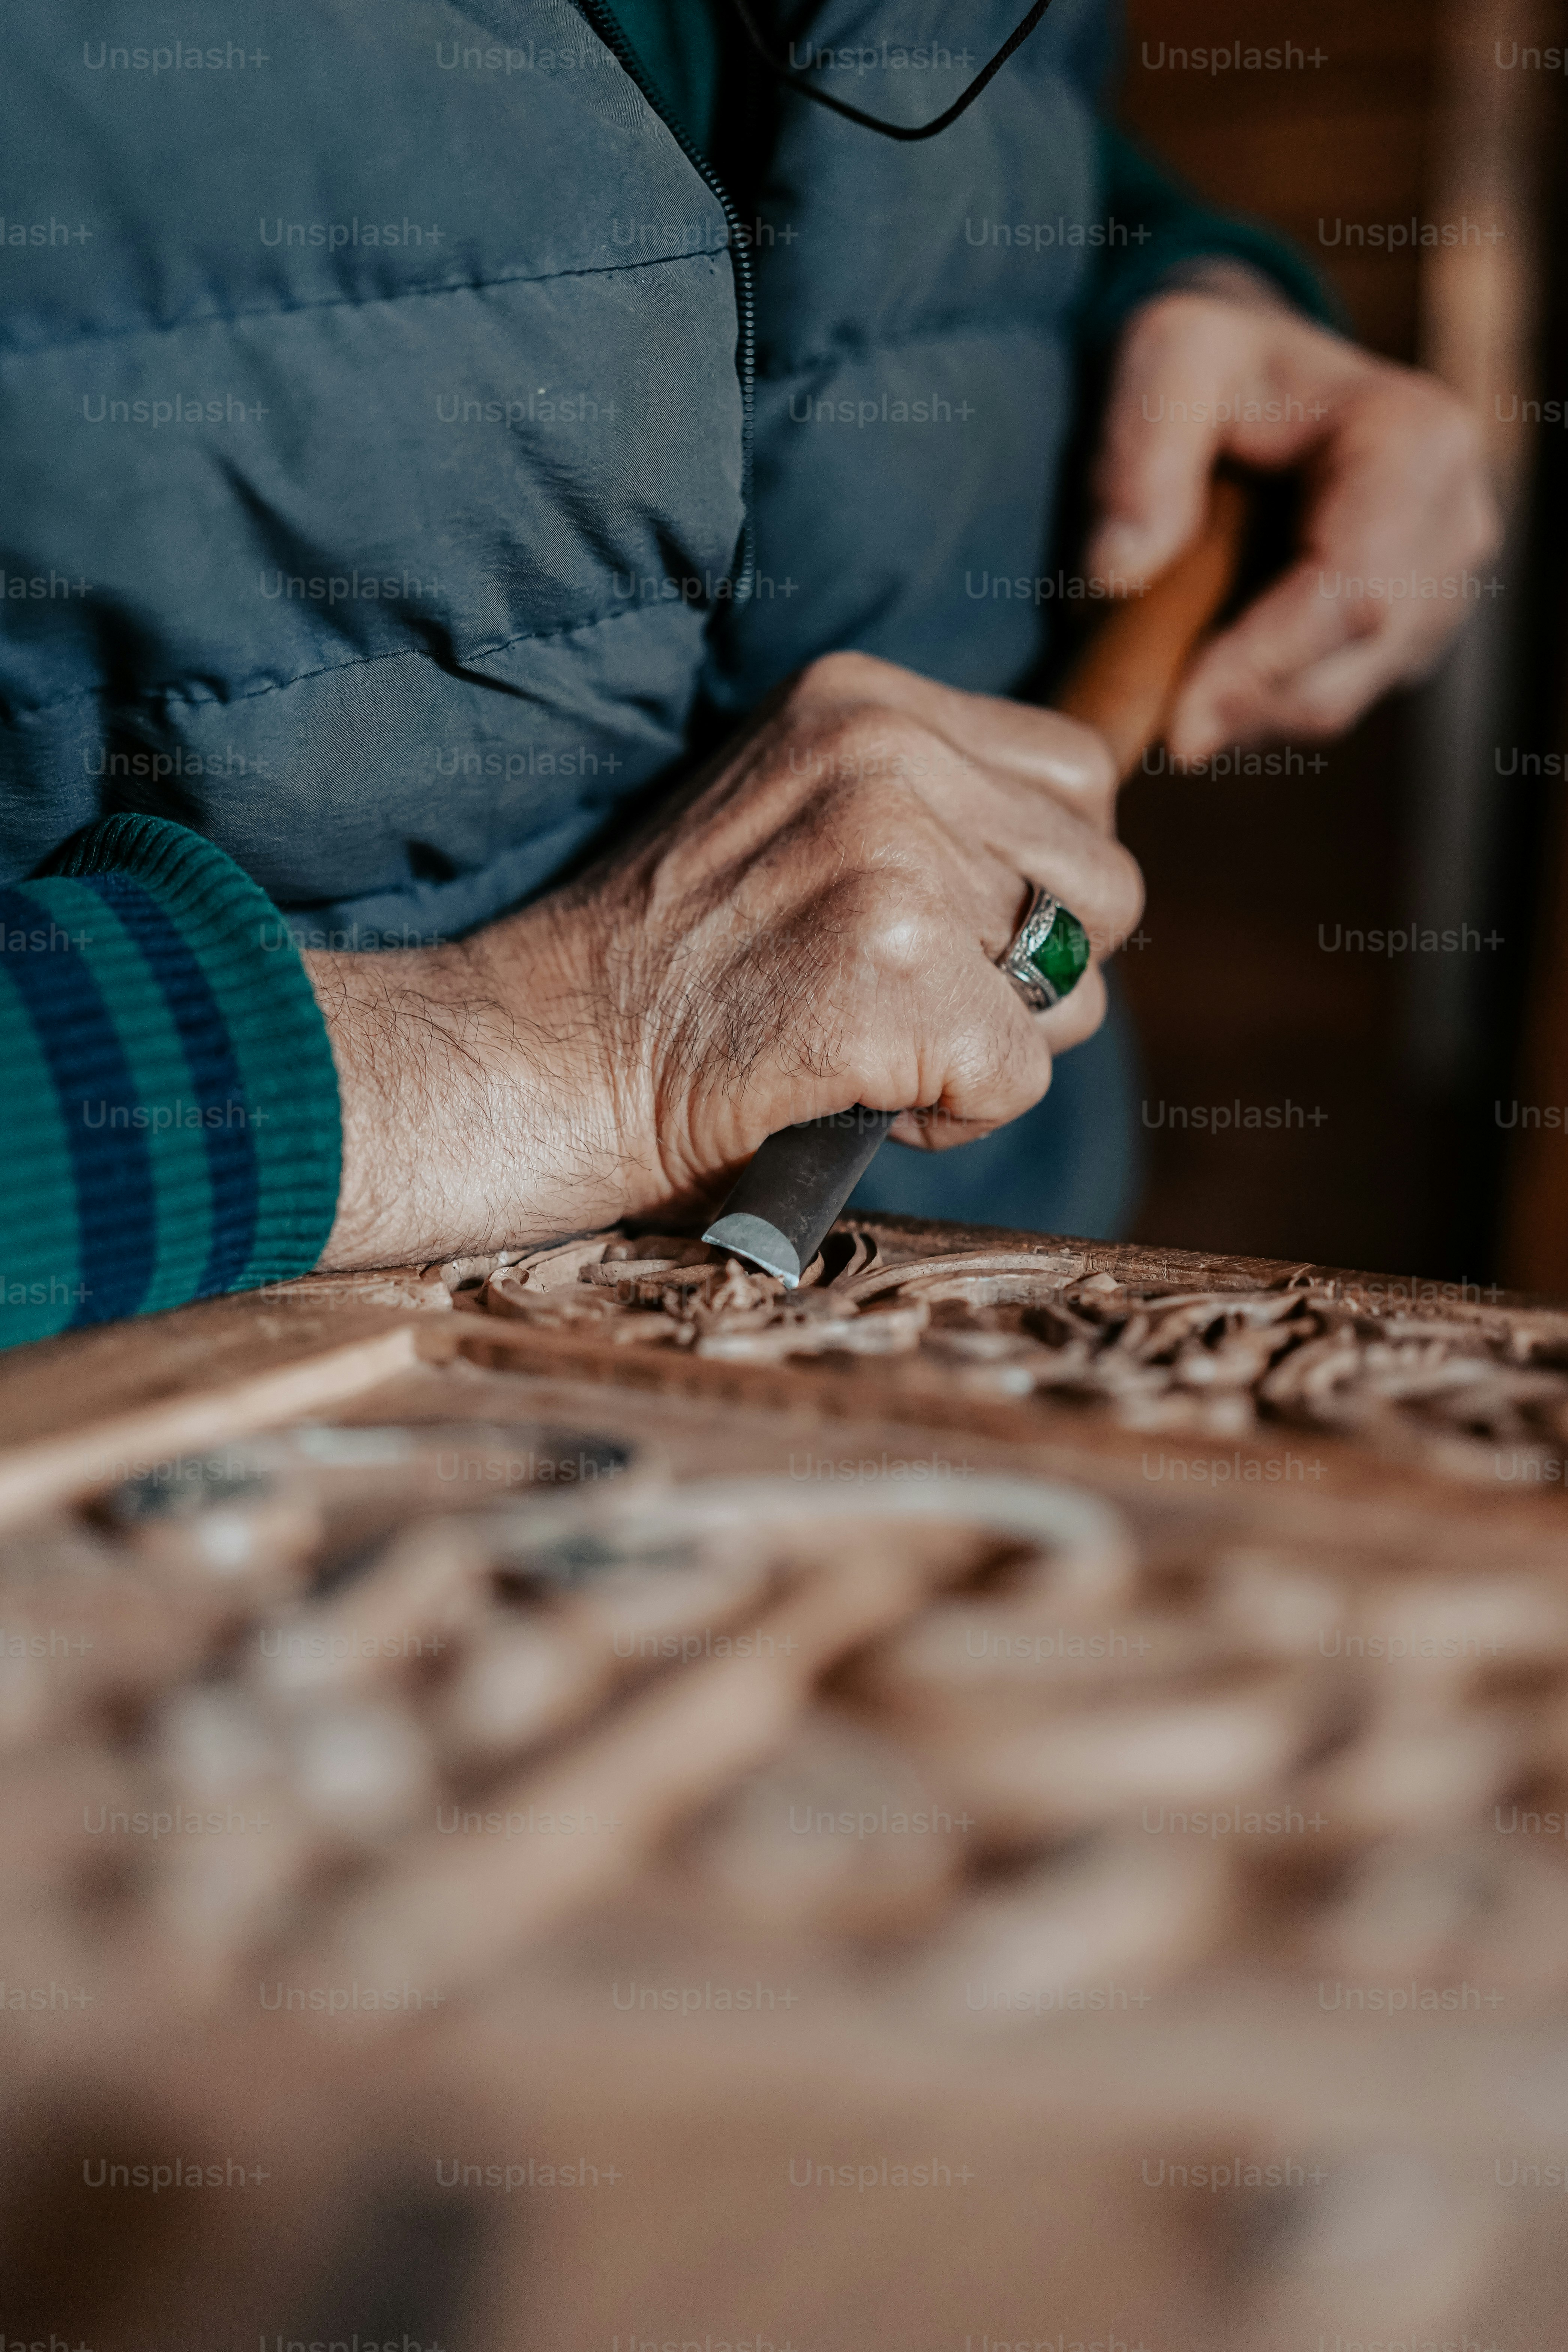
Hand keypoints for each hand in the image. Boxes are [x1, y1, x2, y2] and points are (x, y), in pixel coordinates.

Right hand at [307, 652, 1142, 1268]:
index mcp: (864, 701)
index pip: (1078, 778)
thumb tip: (1068, 868)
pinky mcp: (895, 982)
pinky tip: (850, 1092)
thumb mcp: (793, 818)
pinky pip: (1020, 1080)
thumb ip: (924, 808)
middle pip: (1104, 886)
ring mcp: (892, 866)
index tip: (930, 932)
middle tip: (900, 1005)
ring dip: (992, 1048)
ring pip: (1076, 992)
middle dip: (1029, 975)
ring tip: (868, 1045)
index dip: (1030, 881)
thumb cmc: (670, 969)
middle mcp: (887, 757)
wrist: (534, 1058)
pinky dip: (952, 1118)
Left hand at [1084, 281, 1501, 759]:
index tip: (1179, 723)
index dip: (1264, 665)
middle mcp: (1455, 524)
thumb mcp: (1166, 357)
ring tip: (1167, 680)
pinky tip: (1205, 670)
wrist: (1258, 383)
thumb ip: (1140, 451)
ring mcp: (1442, 590)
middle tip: (1151, 721)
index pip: (1354, 591)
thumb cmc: (1215, 363)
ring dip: (1241, 711)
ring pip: (1333, 699)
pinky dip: (1253, 706)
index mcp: (1420, 442)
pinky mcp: (1408, 637)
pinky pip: (1324, 702)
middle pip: (1349, 662)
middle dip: (1244, 702)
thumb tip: (1117, 572)